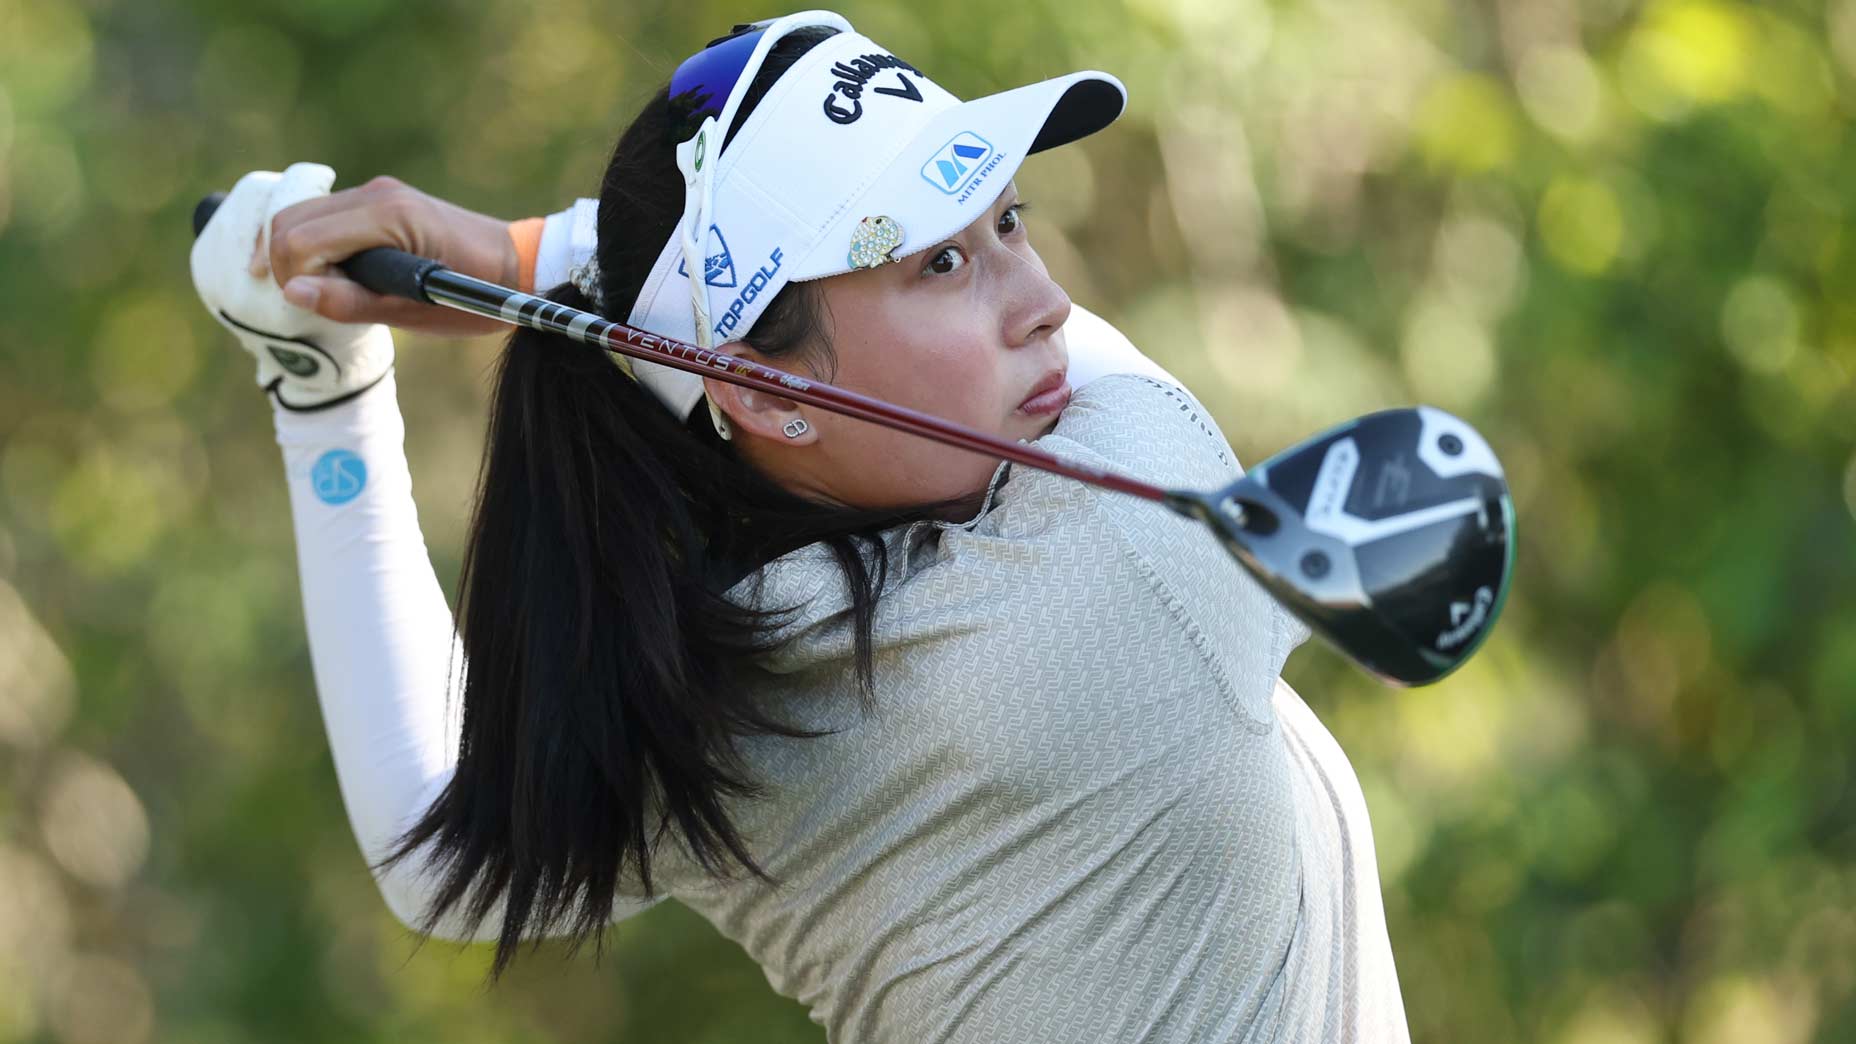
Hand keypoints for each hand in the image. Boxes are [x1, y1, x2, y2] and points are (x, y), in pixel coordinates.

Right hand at [256, 173, 521, 338]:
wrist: (519, 265)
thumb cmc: (476, 294)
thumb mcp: (414, 310)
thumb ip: (351, 301)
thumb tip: (293, 292)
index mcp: (386, 214)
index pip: (299, 239)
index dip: (296, 277)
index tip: (323, 304)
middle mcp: (374, 193)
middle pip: (288, 220)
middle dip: (287, 264)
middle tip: (319, 300)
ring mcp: (375, 192)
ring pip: (299, 215)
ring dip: (298, 254)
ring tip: (329, 290)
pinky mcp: (378, 200)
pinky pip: (323, 217)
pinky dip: (314, 244)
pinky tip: (332, 273)